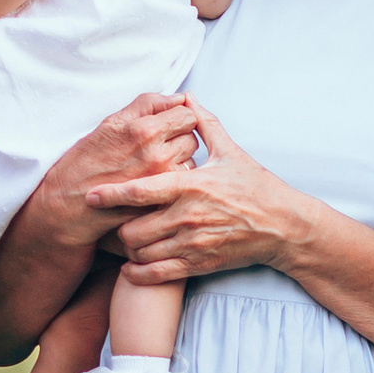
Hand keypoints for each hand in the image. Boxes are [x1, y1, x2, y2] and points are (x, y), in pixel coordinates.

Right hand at [52, 89, 207, 235]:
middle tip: (157, 146)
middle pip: (192, 138)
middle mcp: (156, 156)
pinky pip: (182, 187)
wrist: (64, 205)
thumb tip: (178, 97)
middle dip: (179, 139)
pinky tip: (154, 185)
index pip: (186, 114)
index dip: (177, 118)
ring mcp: (160, 183)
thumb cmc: (83, 164)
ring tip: (153, 167)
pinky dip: (173, 184)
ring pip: (191, 163)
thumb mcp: (110, 123)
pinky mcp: (160, 204)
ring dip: (179, 163)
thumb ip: (148, 105)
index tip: (166, 124)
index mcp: (143, 131)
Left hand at [90, 106, 313, 283]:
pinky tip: (133, 267)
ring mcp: (193, 243)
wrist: (283, 225)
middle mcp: (188, 216)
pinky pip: (159, 274)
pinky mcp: (200, 264)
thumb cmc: (257, 186)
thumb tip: (187, 98)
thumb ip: (205, 124)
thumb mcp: (231, 151)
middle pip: (133, 228)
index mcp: (191, 185)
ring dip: (128, 249)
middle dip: (117, 226)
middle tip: (113, 221)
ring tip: (124, 241)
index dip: (112, 194)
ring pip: (142, 252)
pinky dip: (139, 273)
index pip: (142, 191)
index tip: (90, 195)